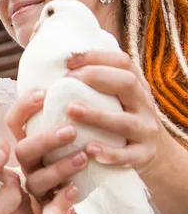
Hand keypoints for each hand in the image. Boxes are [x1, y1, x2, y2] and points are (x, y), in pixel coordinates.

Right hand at [5, 91, 87, 213]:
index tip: (43, 93)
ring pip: (36, 181)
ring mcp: (36, 189)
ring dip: (59, 168)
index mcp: (28, 141)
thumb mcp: (63, 129)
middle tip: (70, 129)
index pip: (14, 122)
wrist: (77, 195)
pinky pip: (48, 211)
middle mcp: (27, 164)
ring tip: (84, 156)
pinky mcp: (48, 211)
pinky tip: (76, 190)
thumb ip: (63, 106)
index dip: (24, 108)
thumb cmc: (69, 153)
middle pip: (22, 151)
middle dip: (44, 140)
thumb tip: (70, 60)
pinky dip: (61, 201)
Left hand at [66, 51, 158, 173]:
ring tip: (71, 111)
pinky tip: (89, 150)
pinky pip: (128, 155)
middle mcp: (144, 104)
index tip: (68, 62)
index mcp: (136, 85)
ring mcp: (146, 130)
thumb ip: (96, 84)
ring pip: (126, 122)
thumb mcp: (115, 98)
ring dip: (97, 115)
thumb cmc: (119, 119)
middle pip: (128, 83)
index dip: (95, 57)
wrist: (154, 153)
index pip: (121, 62)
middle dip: (98, 78)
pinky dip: (110, 153)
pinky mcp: (144, 155)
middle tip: (67, 81)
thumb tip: (59, 67)